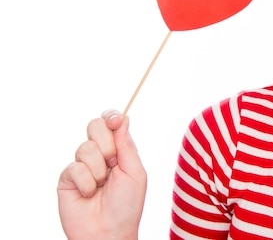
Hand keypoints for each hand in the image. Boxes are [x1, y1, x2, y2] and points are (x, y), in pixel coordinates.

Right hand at [57, 110, 146, 239]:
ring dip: (98, 169)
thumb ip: (126, 145)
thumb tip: (122, 118)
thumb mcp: (134, 172)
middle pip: (94, 126)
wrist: (109, 232)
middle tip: (112, 162)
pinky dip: (86, 182)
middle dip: (105, 142)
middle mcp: (100, 155)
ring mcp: (82, 165)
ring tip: (102, 186)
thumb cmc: (127, 205)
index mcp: (119, 150)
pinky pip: (74, 167)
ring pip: (85, 147)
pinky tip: (89, 194)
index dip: (112, 116)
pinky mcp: (67, 178)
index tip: (116, 119)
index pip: (111, 123)